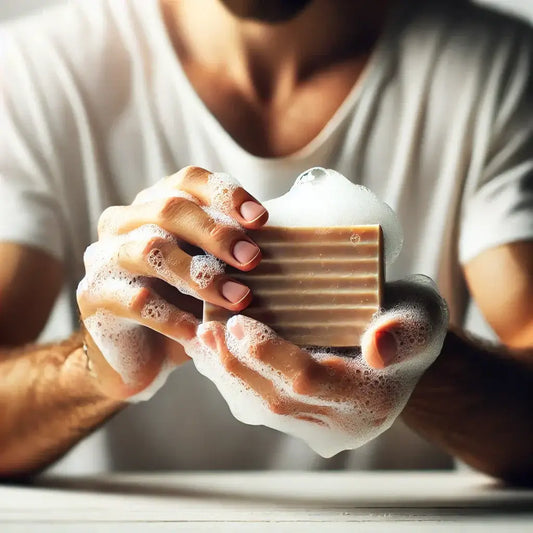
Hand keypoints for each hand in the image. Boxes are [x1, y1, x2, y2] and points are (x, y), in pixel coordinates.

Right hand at [77, 166, 267, 400]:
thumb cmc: (182, 304)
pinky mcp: (93, 296)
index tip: (262, 220)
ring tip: (237, 298)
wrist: (138, 352)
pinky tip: (202, 330)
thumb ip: (231, 250)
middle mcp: (123, 222)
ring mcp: (103, 257)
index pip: (188, 180)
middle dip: (216, 233)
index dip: (226, 194)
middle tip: (252, 259)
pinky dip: (175, 316)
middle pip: (168, 208)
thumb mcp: (208, 271)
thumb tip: (287, 236)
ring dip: (199, 274)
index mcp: (153, 205)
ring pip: (149, 249)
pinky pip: (136, 300)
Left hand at [194, 275, 448, 456]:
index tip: (238, 323)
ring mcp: (318, 429)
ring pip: (259, 409)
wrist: (396, 348)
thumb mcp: (421, 318)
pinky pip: (256, 407)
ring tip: (201, 342)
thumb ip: (405, 333)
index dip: (269, 354)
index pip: (309, 381)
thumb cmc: (405, 324)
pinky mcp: (299, 421)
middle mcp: (342, 425)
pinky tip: (211, 355)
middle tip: (209, 330)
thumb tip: (376, 347)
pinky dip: (229, 380)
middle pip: (276, 400)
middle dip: (236, 366)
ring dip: (225, 376)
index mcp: (370, 401)